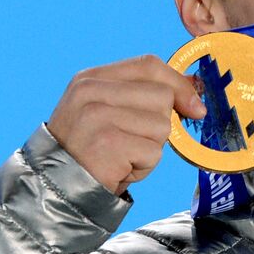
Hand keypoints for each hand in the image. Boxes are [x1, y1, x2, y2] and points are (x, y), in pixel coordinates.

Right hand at [46, 55, 205, 195]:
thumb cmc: (93, 151)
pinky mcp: (108, 143)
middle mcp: (91, 92)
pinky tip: (120, 169)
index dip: (179, 84)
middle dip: (160, 124)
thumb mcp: (111, 112)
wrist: (57, 188)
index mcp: (91, 79)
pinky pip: (154, 152)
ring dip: (151, 149)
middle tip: (133, 142)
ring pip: (161, 126)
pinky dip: (144, 167)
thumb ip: (144, 95)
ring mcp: (97, 116)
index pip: (149, 65)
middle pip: (162, 95)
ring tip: (123, 156)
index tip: (195, 107)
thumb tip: (195, 87)